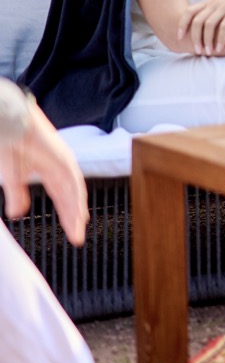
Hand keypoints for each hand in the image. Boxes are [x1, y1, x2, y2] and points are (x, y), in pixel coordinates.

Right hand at [0, 104, 87, 245]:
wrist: (9, 125)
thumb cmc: (10, 145)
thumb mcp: (12, 177)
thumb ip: (17, 195)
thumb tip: (17, 214)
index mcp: (51, 172)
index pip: (63, 198)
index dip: (67, 215)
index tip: (72, 233)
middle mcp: (61, 168)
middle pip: (72, 197)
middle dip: (74, 217)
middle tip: (77, 237)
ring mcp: (64, 162)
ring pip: (75, 191)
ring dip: (76, 209)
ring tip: (78, 227)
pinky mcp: (63, 157)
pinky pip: (72, 179)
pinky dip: (75, 195)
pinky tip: (77, 209)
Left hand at [179, 0, 224, 54]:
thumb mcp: (224, 2)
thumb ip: (214, 12)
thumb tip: (206, 27)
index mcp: (210, 2)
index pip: (189, 11)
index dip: (182, 24)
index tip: (179, 37)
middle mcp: (215, 4)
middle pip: (197, 21)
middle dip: (195, 38)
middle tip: (197, 50)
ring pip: (209, 25)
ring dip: (207, 40)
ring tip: (209, 52)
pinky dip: (221, 38)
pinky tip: (221, 47)